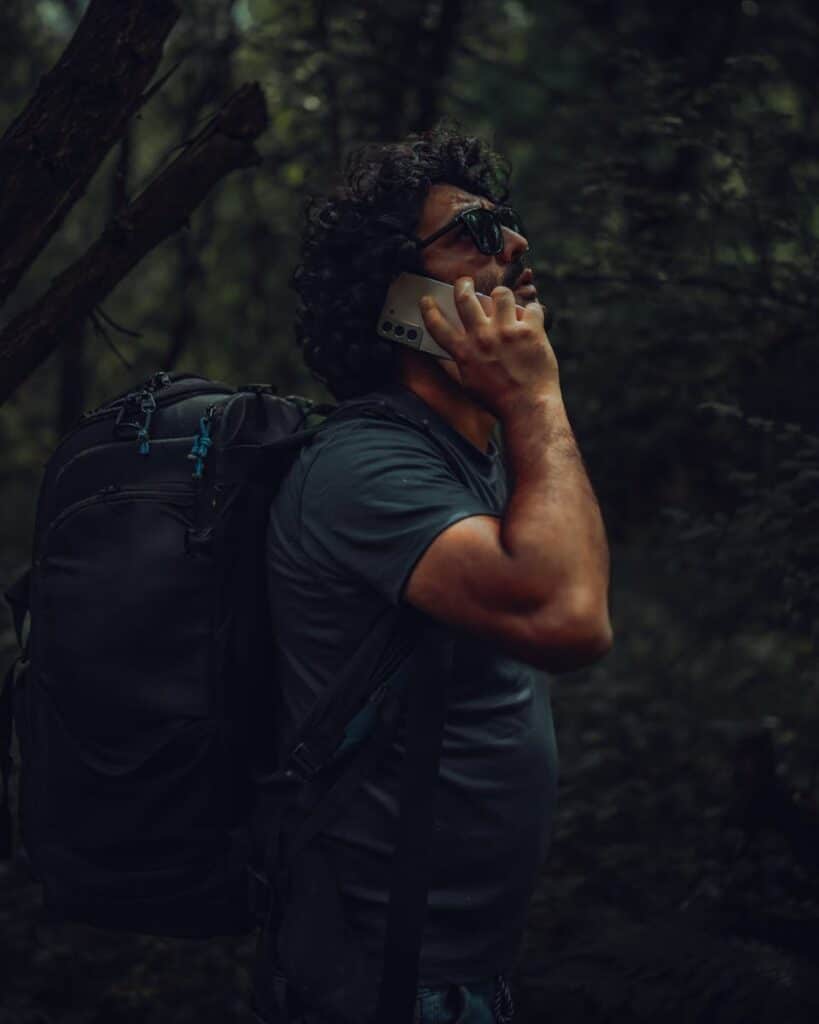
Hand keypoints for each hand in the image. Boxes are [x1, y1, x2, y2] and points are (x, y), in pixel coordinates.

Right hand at [419, 277, 560, 419]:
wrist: (527, 407)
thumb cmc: (498, 400)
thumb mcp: (468, 384)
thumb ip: (458, 364)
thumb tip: (447, 356)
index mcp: (464, 352)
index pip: (438, 325)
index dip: (429, 310)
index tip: (427, 300)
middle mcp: (482, 337)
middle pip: (465, 298)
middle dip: (463, 285)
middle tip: (465, 283)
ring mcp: (506, 331)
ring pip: (500, 294)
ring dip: (502, 297)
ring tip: (505, 303)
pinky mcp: (530, 330)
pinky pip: (531, 307)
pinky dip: (532, 312)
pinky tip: (531, 320)